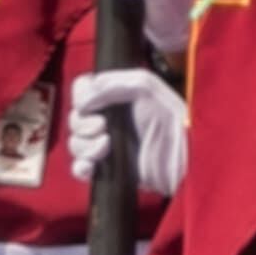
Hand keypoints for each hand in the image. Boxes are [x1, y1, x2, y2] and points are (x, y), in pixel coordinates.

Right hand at [68, 67, 188, 197]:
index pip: (82, 90)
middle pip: (75, 118)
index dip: (80, 96)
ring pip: (75, 143)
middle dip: (83, 124)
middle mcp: (108, 118)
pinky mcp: (107, 169)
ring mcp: (106, 145)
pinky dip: (81, 167)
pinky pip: (79, 168)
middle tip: (104, 126)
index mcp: (115, 95)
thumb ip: (111, 86)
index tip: (89, 104)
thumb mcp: (144, 87)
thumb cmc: (169, 118)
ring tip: (107, 146)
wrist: (180, 158)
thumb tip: (81, 103)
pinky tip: (93, 166)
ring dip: (85, 146)